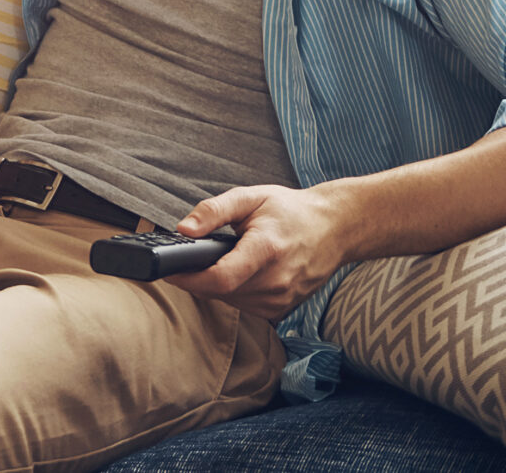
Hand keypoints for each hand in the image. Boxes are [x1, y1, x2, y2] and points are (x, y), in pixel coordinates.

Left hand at [165, 183, 345, 319]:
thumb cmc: (291, 211)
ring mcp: (282, 299)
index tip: (170, 271)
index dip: (189, 278)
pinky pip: (244, 306)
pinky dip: (234, 291)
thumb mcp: (249, 197)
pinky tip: (239, 272)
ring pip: (230, 301)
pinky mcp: (283, 308)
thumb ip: (213, 211)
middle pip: (220, 291)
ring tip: (221, 260)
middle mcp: (276, 280)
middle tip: (191, 258)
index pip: (221, 278)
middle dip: (198, 277)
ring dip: (216, 285)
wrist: (335, 229)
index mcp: (266, 249)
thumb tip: (184, 229)